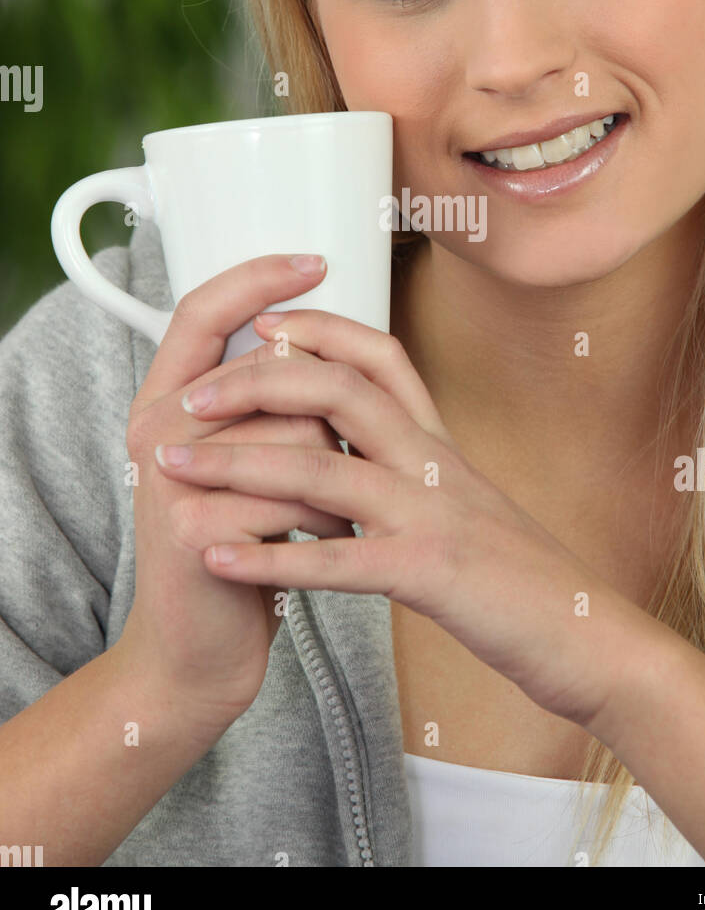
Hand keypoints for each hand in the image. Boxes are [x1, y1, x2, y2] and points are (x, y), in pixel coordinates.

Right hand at [118, 255, 357, 726]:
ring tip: (333, 510)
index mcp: (166, 402)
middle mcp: (156, 430)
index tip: (316, 260)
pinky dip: (330, 520)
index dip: (258, 277)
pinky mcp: (195, 528)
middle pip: (272, 371)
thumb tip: (321, 337)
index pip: (202, 309)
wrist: (201, 649)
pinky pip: (296, 493)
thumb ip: (263, 400)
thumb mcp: (244, 460)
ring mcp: (169, 478)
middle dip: (328, 418)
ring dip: (338, 474)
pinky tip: (325, 543)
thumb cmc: (240, 545)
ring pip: (296, 431)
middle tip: (342, 460)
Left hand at [152, 308, 638, 727]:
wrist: (589, 637)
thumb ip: (417, 467)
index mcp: (440, 443)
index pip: (380, 356)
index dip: (320, 329)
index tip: (263, 323)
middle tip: (191, 395)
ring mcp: (432, 516)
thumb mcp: (469, 500)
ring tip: (172, 467)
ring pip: (322, 469)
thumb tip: (358, 445)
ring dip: (237, 463)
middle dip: (256, 383)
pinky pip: (337, 562)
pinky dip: (270, 558)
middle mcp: (434, 464)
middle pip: (339, 391)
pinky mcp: (430, 576)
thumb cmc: (520, 576)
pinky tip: (218, 559)